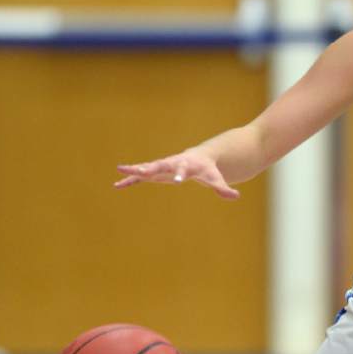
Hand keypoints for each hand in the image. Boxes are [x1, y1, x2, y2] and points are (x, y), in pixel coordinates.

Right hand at [115, 149, 239, 199]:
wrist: (199, 157)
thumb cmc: (208, 169)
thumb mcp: (217, 178)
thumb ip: (224, 188)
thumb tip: (235, 196)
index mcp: (187, 165)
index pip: (184, 169)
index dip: (181, 175)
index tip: (178, 181)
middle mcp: (172, 163)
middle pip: (161, 165)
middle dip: (150, 167)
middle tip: (140, 171)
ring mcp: (162, 167)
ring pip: (147, 167)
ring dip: (134, 170)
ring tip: (119, 171)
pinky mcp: (155, 173)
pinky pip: (141, 176)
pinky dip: (130, 180)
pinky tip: (117, 185)